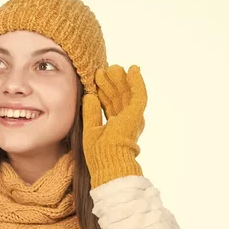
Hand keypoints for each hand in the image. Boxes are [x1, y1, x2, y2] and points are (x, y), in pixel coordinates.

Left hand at [82, 64, 146, 187]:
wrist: (108, 161)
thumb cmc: (99, 153)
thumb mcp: (90, 129)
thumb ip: (91, 113)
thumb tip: (89, 96)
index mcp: (116, 127)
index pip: (110, 104)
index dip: (104, 91)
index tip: (96, 79)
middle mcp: (126, 121)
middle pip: (119, 97)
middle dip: (111, 83)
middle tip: (101, 70)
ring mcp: (133, 118)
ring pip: (127, 93)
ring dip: (120, 79)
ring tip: (112, 67)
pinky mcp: (137, 114)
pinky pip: (139, 94)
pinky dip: (137, 81)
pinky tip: (133, 69)